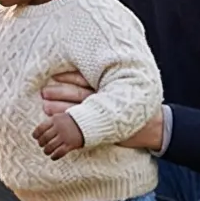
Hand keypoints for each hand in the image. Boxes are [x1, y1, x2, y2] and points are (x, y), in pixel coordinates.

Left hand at [32, 112, 87, 158]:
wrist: (91, 122)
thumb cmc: (75, 119)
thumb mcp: (62, 116)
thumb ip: (52, 121)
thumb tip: (41, 129)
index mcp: (55, 120)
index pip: (40, 128)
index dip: (36, 134)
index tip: (35, 137)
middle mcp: (59, 128)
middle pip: (44, 138)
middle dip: (41, 143)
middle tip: (41, 145)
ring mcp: (65, 136)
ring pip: (50, 146)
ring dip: (46, 150)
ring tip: (46, 152)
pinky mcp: (71, 144)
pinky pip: (59, 152)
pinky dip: (54, 156)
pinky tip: (53, 157)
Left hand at [38, 70, 162, 149]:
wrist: (155, 126)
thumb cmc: (136, 105)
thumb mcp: (122, 89)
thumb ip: (105, 81)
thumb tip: (84, 70)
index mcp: (110, 87)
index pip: (86, 80)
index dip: (69, 77)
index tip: (54, 76)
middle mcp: (108, 99)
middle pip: (80, 95)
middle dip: (61, 93)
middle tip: (44, 92)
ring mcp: (108, 115)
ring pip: (81, 111)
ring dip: (62, 110)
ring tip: (46, 107)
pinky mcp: (108, 130)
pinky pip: (87, 128)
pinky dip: (73, 126)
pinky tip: (60, 126)